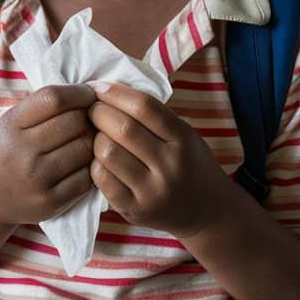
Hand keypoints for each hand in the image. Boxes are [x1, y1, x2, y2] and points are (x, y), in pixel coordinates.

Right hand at [0, 84, 96, 227]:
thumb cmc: (4, 152)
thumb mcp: (10, 123)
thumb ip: (41, 107)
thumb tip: (91, 91)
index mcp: (11, 125)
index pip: (54, 98)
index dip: (79, 92)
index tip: (89, 94)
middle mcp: (22, 151)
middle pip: (75, 121)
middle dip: (89, 118)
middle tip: (89, 121)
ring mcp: (37, 178)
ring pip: (85, 148)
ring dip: (93, 142)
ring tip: (86, 142)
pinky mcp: (50, 202)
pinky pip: (87, 178)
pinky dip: (91, 168)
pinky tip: (83, 165)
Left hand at [88, 82, 231, 237]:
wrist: (206, 212)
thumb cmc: (187, 163)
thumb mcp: (183, 135)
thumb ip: (153, 116)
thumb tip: (107, 90)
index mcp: (184, 139)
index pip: (144, 106)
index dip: (116, 92)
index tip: (99, 87)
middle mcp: (171, 166)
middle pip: (123, 128)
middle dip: (99, 112)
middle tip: (92, 109)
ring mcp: (152, 191)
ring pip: (108, 152)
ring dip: (94, 137)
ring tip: (96, 134)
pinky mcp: (135, 210)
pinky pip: (101, 178)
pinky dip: (94, 163)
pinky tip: (99, 158)